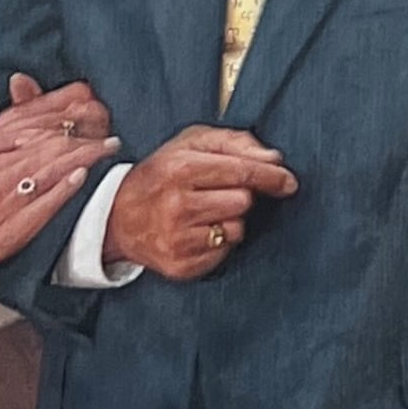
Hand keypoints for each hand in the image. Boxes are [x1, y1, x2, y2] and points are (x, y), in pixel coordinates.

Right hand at [0, 78, 120, 296]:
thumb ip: (3, 158)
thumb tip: (28, 139)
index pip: (32, 137)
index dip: (63, 127)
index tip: (88, 119)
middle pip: (44, 150)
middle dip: (79, 139)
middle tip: (109, 131)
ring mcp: (5, 206)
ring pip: (45, 172)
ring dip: (79, 157)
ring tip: (105, 147)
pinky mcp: (8, 233)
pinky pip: (38, 208)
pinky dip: (59, 191)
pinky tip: (80, 177)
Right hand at [108, 124, 301, 280]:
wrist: (118, 218)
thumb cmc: (162, 175)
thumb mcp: (189, 144)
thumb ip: (234, 142)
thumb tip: (274, 159)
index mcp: (179, 169)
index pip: (241, 172)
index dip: (271, 176)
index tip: (289, 181)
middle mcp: (177, 205)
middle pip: (243, 201)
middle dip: (240, 195)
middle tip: (218, 192)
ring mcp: (177, 239)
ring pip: (236, 229)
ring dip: (230, 220)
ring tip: (205, 212)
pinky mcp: (181, 266)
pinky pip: (224, 253)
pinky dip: (219, 242)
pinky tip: (198, 231)